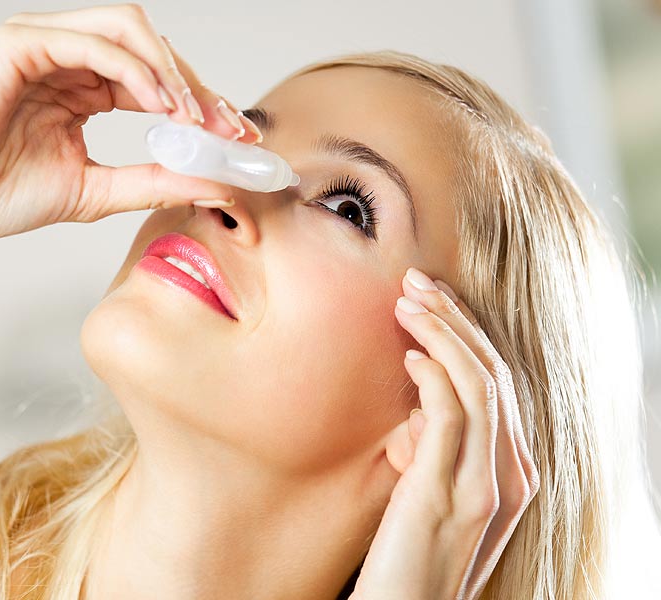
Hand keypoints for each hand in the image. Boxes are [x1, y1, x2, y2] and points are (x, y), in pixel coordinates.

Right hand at [0, 3, 251, 251]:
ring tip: (193, 118)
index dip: (199, 105)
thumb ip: (152, 180)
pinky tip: (159, 107)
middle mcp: (67, 58)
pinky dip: (136, 69)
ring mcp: (44, 43)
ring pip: (129, 29)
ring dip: (170, 71)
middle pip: (153, 49)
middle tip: (229, 127)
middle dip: (197, 87)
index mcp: (81, 88)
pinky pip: (95, 40)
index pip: (155, 82)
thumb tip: (214, 182)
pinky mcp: (22, 41)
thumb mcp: (95, 190)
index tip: (234, 138)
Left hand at [351, 268, 539, 599]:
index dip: (467, 334)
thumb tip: (419, 400)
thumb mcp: (432, 493)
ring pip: (479, 385)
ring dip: (442, 334)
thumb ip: (437, 449)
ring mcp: (486, 484)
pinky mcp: (450, 494)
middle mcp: (511, 474)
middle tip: (417, 281)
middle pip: (494, 373)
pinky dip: (434, 377)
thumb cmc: (409, 557)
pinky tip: (409, 357)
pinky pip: (453, 418)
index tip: (431, 299)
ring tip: (407, 301)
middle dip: (456, 319)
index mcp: (512, 470)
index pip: (499, 382)